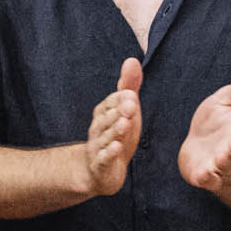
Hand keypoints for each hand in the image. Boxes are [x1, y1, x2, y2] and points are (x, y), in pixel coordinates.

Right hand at [82, 58, 142, 196]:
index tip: (131, 93)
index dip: (120, 99)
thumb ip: (128, 86)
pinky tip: (117, 148)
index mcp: (104, 114)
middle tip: (131, 104)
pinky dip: (110, 153)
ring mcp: (98, 147)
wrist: (100, 170)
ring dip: (115, 130)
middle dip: (118, 111)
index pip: (110, 103)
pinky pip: (104, 158)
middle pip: (107, 118)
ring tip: (125, 124)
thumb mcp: (125, 110)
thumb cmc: (116, 134)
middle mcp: (98, 128)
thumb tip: (132, 59)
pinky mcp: (101, 165)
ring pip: (105, 137)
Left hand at [179, 68, 230, 191]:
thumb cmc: (217, 122)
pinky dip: (207, 178)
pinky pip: (209, 180)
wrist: (198, 148)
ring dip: (224, 163)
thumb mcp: (227, 101)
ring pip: (227, 166)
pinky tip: (204, 175)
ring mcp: (222, 164)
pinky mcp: (206, 175)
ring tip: (221, 159)